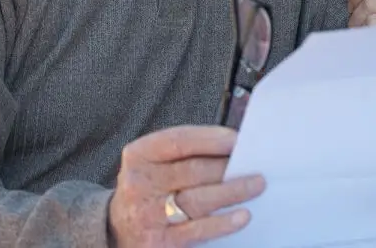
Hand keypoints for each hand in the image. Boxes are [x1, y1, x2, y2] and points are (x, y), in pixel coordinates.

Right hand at [108, 125, 265, 247]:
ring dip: (232, 191)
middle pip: (192, 170)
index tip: (237, 139)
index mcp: (140, 155)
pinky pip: (197, 230)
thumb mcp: (156, 163)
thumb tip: (233, 148)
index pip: (178, 141)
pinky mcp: (160, 242)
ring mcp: (149, 214)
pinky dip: (223, 223)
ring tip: (256, 184)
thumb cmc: (150, 188)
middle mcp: (140, 183)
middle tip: (256, 165)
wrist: (118, 228)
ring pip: (198, 199)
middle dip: (227, 167)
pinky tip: (242, 216)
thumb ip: (187, 153)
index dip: (210, 139)